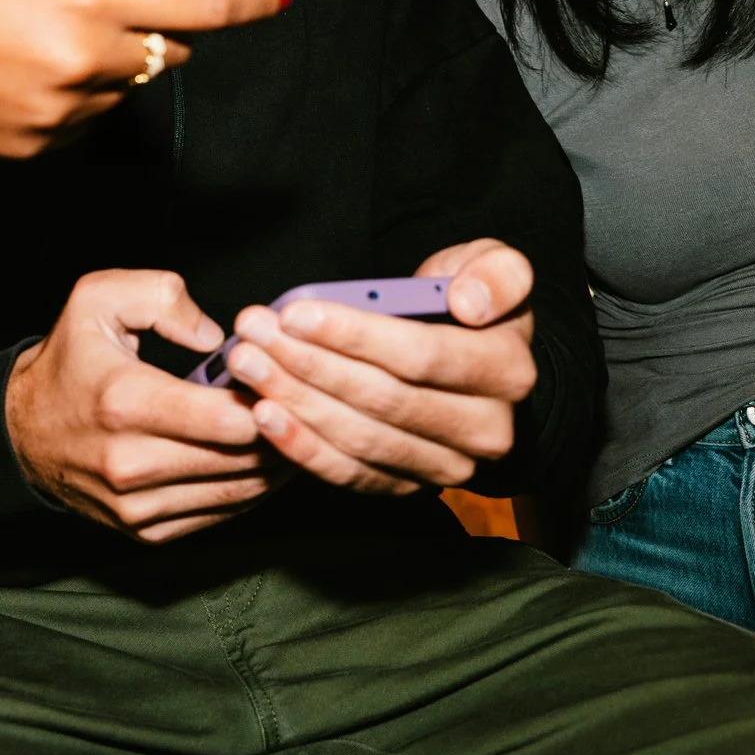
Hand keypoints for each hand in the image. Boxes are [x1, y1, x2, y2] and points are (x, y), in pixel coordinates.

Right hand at [0, 0, 288, 157]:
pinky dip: (70, 95)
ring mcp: (55, 114)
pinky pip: (82, 122)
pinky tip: (10, 67)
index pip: (199, 7)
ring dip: (105, 61)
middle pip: (166, 52)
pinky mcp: (29, 149)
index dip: (247, 1)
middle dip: (151, 26)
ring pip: (123, 89)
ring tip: (24, 29)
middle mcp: (81, 61)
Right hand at [6, 269, 282, 542]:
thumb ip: (162, 297)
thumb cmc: (70, 361)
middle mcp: (129, 463)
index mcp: (125, 402)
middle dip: (283, 432)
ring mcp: (136, 505)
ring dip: (276, 466)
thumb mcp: (98, 298)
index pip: (226, 419)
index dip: (271, 401)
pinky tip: (267, 463)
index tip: (288, 379)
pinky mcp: (143, 531)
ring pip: (237, 493)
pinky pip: (218, 516)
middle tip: (311, 405)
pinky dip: (250, 491)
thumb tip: (217, 339)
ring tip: (302, 432)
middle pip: (240, 459)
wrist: (20, 432)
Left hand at [223, 239, 536, 493]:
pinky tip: (263, 417)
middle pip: (383, 400)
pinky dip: (302, 448)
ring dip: (294, 401)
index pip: (422, 356)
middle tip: (253, 335)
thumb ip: (496, 273)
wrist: (479, 367)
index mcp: (508, 371)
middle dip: (309, 365)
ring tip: (246, 366)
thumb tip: (469, 301)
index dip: (355, 336)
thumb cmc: (472, 306)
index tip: (296, 313)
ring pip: (361, 438)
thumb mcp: (496, 268)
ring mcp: (447, 468)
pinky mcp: (409, 486)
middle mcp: (486, 430)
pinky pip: (351, 474)